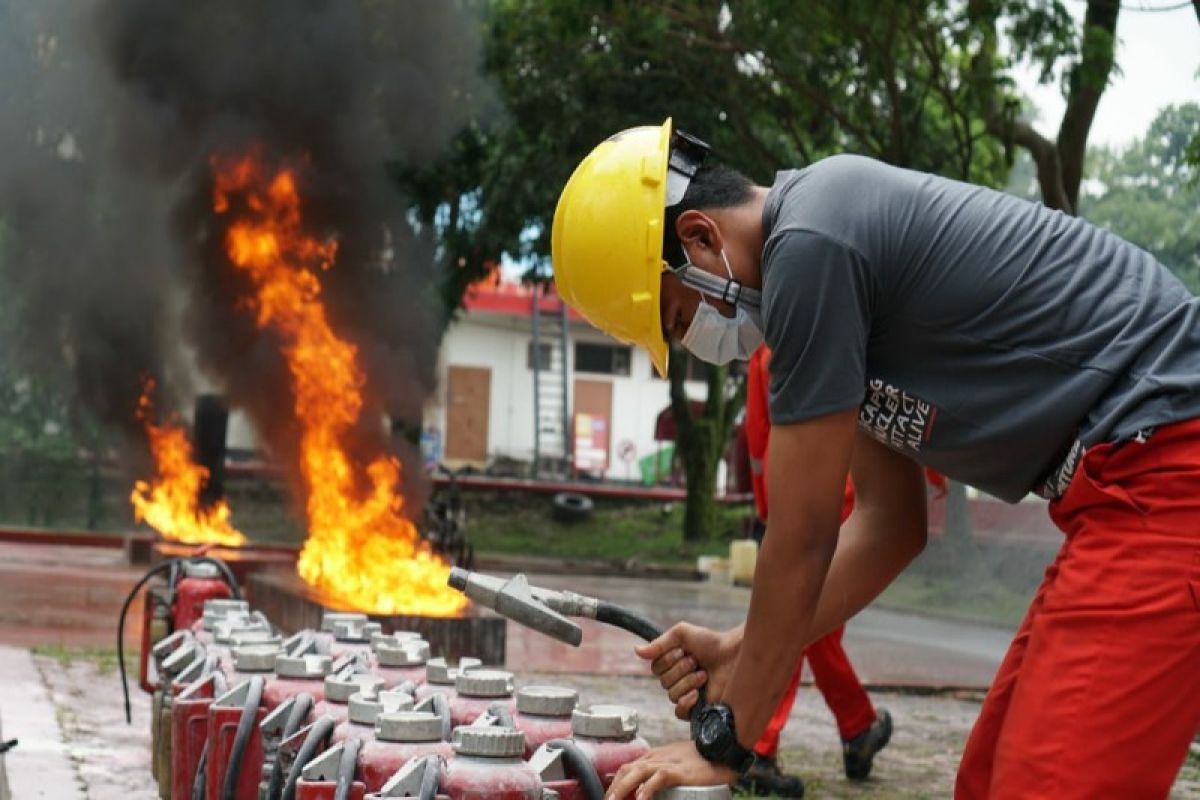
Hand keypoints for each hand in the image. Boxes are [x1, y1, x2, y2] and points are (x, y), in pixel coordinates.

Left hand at [606, 740, 734, 799]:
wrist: (724, 750)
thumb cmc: (704, 760)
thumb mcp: (678, 764)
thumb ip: (663, 773)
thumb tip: (648, 789)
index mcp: (656, 756)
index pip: (628, 767)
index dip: (615, 782)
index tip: (608, 796)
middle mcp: (659, 757)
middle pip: (627, 769)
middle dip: (613, 787)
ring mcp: (669, 762)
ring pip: (637, 772)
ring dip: (622, 788)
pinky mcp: (681, 771)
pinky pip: (659, 778)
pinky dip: (647, 788)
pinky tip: (640, 799)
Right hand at [636, 623, 740, 719]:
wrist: (734, 655)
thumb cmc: (711, 642)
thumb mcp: (682, 634)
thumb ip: (659, 643)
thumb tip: (636, 651)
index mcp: (672, 664)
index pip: (655, 669)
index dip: (668, 661)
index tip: (683, 651)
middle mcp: (678, 680)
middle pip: (663, 682)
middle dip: (680, 670)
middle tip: (696, 662)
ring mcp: (688, 695)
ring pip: (672, 695)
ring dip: (687, 682)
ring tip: (704, 674)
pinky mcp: (698, 708)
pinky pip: (679, 712)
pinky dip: (686, 702)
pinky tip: (697, 694)